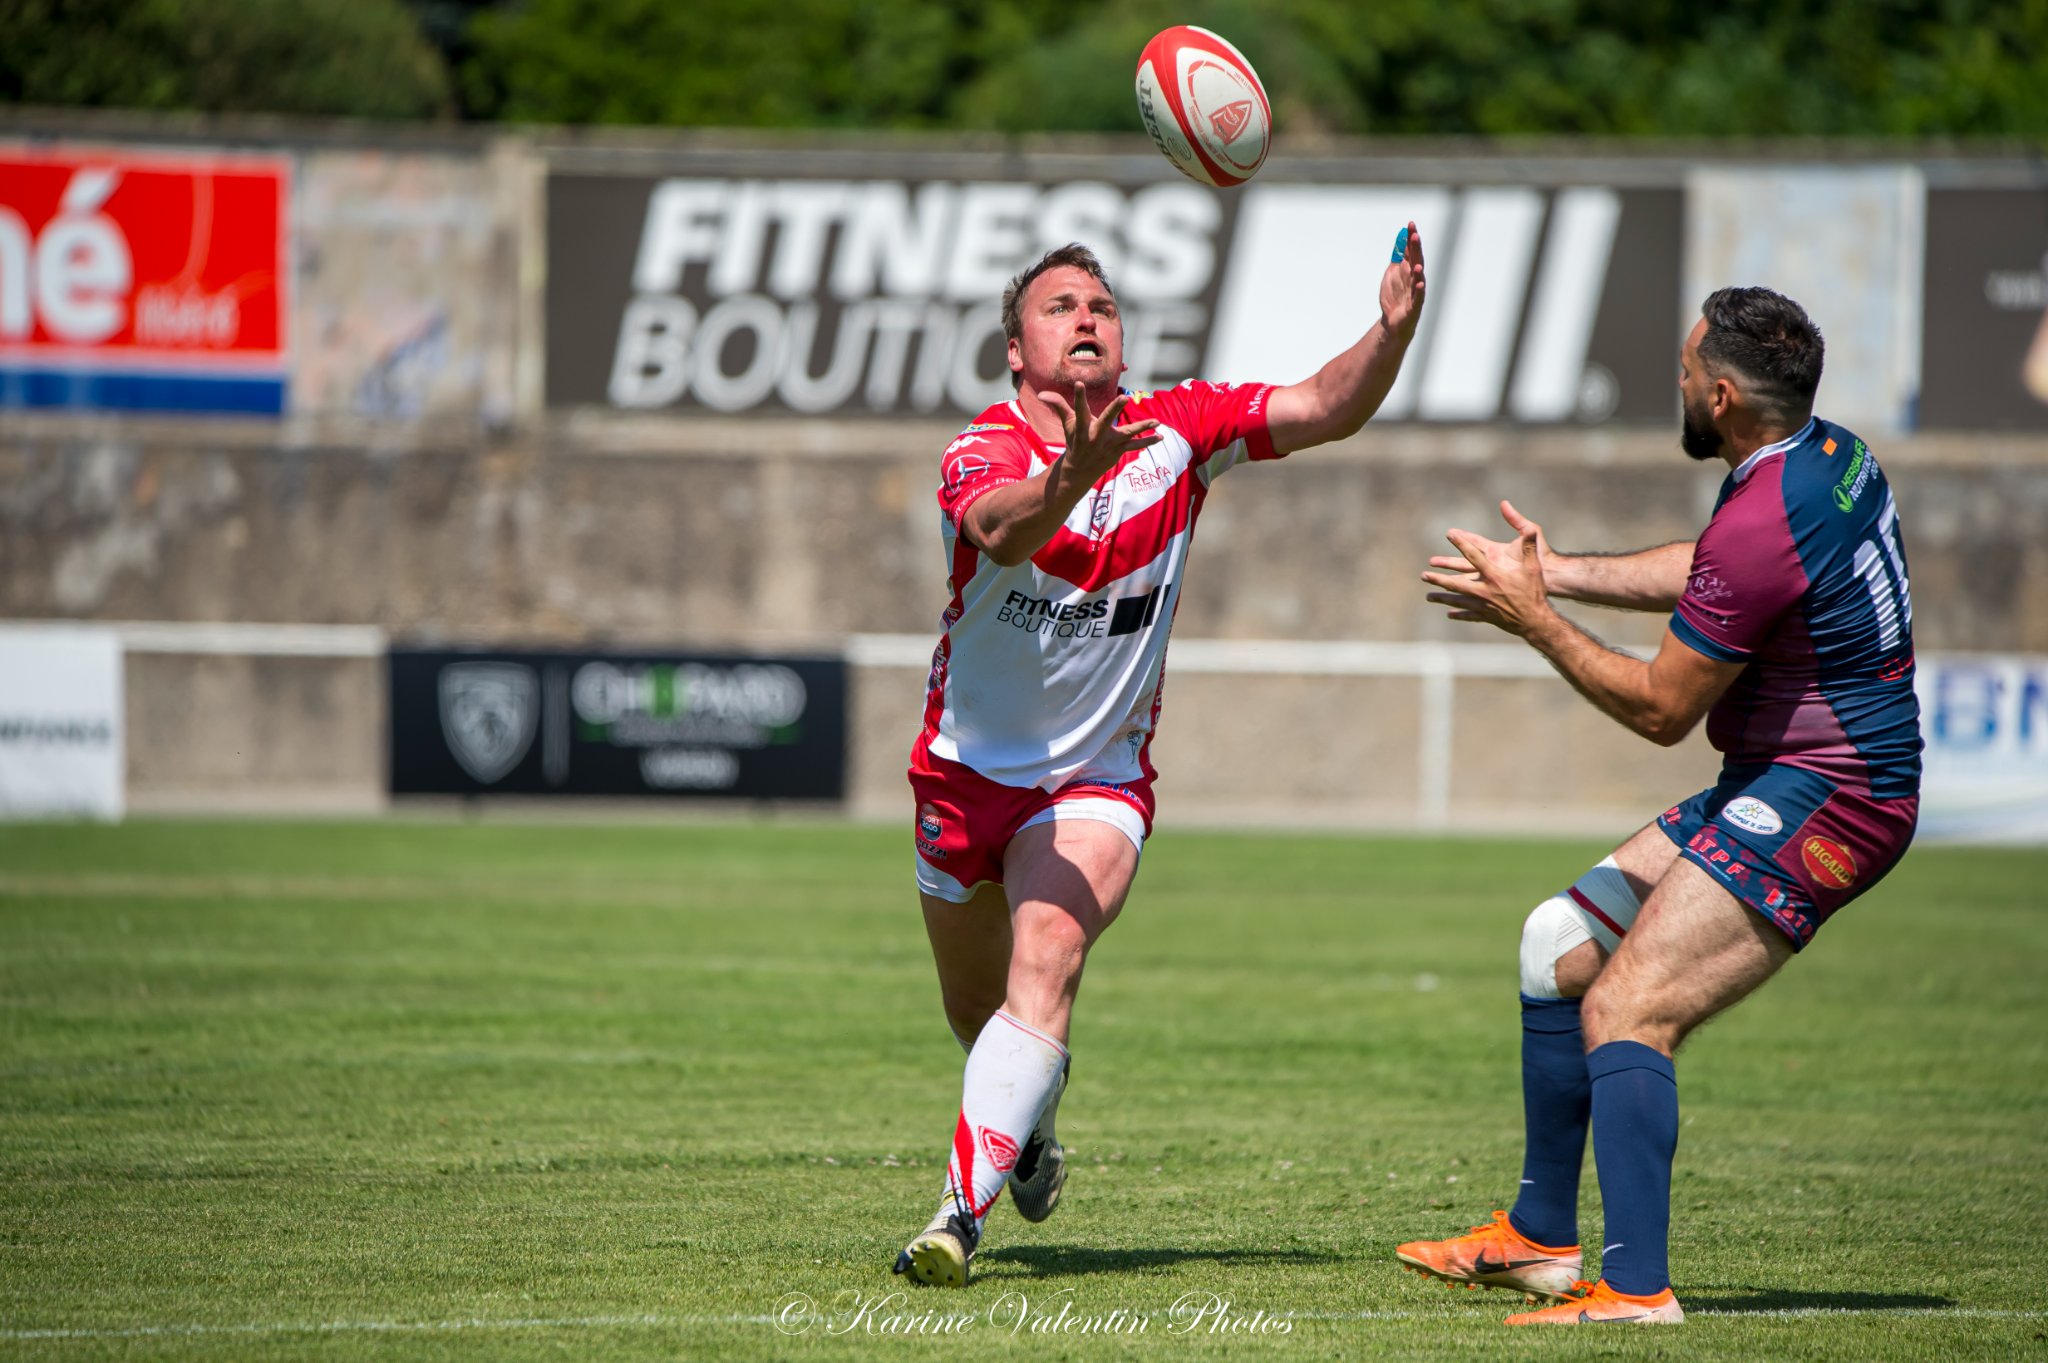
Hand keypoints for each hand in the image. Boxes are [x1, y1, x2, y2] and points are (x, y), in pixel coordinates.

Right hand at [1038, 383, 1160, 478]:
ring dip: (1142, 428)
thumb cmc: (1074, 440)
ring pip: (1127, 434)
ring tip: (1156, 421)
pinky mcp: (1118, 450)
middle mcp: (1095, 436)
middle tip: (1124, 398)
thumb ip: (1057, 406)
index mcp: (1082, 427)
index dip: (1078, 396)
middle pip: (1105, 420)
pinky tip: (1161, 436)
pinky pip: (1135, 446)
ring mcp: (1109, 444)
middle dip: (1114, 409)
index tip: (1079, 382)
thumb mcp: (1066, 424)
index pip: (1078, 408)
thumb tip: (1041, 394)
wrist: (1080, 469)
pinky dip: (1148, 442)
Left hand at [1380, 221, 1426, 342]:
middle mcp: (1414, 278)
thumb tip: (1400, 239)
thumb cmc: (1395, 296)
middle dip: (1415, 249)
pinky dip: (1419, 290)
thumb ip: (1397, 257)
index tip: (1410, 224)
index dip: (1411, 238)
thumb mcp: (1392, 273)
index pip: (1411, 251)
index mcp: (1408, 270)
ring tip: (1417, 263)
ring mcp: (1415, 292)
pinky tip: (1419, 283)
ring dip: (1418, 271)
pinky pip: (1418, 297)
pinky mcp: (1414, 306)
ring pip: (1418, 279)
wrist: (1393, 321)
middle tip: (1414, 235)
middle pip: (1416, 261)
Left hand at [1421, 505, 1556, 637]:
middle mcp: (1483, 591)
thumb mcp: (1533, 568)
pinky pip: (1469, 615)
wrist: (1535, 622)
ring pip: (1458, 601)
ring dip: (1442, 598)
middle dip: (1439, 579)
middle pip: (1456, 583)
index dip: (1461, 543)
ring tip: (1428, 597)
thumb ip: (1529, 548)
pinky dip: (1459, 614)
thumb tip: (1529, 530)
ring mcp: (1483, 605)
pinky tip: (1449, 614)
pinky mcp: (1487, 616)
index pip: (1474, 555)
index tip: (1449, 534)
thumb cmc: (1534, 593)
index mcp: (1493, 576)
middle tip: (1424, 575)